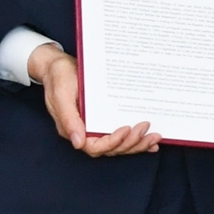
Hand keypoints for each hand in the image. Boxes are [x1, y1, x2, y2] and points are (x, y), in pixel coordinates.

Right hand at [28, 44, 160, 157]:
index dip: (113, 142)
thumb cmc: (58, 78)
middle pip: (111, 148)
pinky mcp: (104, 120)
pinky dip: (136, 139)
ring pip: (119, 144)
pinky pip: (121, 134)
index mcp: (74, 129)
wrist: (58, 65)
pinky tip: (150, 140)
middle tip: (146, 127)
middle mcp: (86, 132)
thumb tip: (78, 142)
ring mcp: (96, 127)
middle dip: (131, 143)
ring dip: (137, 143)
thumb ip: (68, 119)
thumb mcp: (61, 95)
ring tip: (155, 137)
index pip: (95, 147)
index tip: (126, 129)